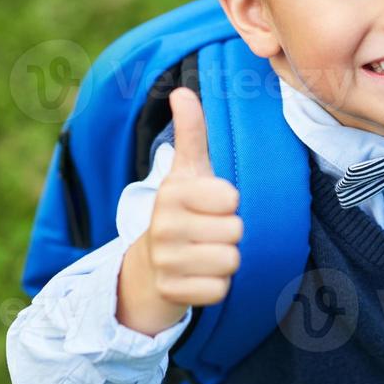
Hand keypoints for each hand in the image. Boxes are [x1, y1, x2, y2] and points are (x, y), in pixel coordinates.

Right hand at [117, 87, 242, 334]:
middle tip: (206, 233)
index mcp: (172, 193)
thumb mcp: (187, 172)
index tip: (210, 206)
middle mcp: (164, 227)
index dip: (229, 204)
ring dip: (224, 260)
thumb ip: (191, 133)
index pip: (232, 199)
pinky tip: (197, 277)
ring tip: (203, 253)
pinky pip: (219, 289)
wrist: (148, 266)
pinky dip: (215, 286)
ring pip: (230, 261)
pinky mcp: (172, 292)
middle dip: (228, 234)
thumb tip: (182, 91)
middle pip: (235, 231)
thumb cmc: (180, 212)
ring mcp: (165, 262)